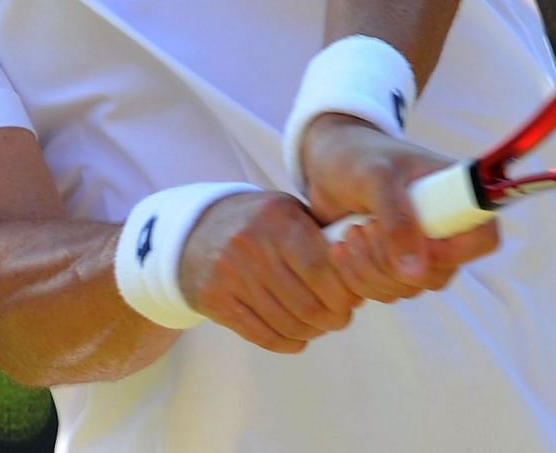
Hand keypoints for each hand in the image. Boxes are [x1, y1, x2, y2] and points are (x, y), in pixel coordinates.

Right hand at [176, 191, 361, 353]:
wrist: (194, 232)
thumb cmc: (258, 224)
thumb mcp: (287, 212)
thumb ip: (321, 236)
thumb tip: (361, 275)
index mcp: (278, 219)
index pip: (323, 269)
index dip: (344, 293)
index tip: (352, 299)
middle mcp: (252, 245)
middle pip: (308, 303)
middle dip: (333, 318)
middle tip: (340, 318)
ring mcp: (230, 274)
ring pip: (288, 323)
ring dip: (311, 332)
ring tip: (319, 326)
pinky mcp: (215, 300)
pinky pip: (261, 335)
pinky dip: (287, 343)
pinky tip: (297, 337)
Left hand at [301, 114, 498, 301]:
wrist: (326, 162)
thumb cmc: (358, 157)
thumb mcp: (376, 178)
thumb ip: (397, 220)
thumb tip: (416, 274)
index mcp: (456, 195)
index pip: (483, 239)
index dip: (454, 251)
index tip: (413, 240)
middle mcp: (443, 228)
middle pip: (437, 275)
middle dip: (392, 260)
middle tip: (362, 227)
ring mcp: (419, 250)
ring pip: (407, 288)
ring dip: (369, 269)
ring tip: (349, 232)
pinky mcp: (392, 265)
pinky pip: (383, 291)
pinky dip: (357, 277)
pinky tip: (340, 247)